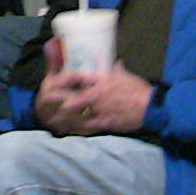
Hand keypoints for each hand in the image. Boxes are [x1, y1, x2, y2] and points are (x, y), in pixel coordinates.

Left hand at [36, 49, 150, 135]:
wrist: (150, 106)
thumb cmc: (138, 89)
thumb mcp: (125, 75)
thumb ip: (117, 69)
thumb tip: (115, 62)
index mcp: (100, 80)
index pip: (76, 77)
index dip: (62, 80)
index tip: (53, 81)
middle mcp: (96, 95)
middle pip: (70, 98)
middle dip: (57, 101)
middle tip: (46, 103)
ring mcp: (99, 111)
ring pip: (75, 115)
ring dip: (63, 118)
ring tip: (52, 121)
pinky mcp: (104, 123)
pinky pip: (86, 128)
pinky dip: (76, 130)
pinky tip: (68, 132)